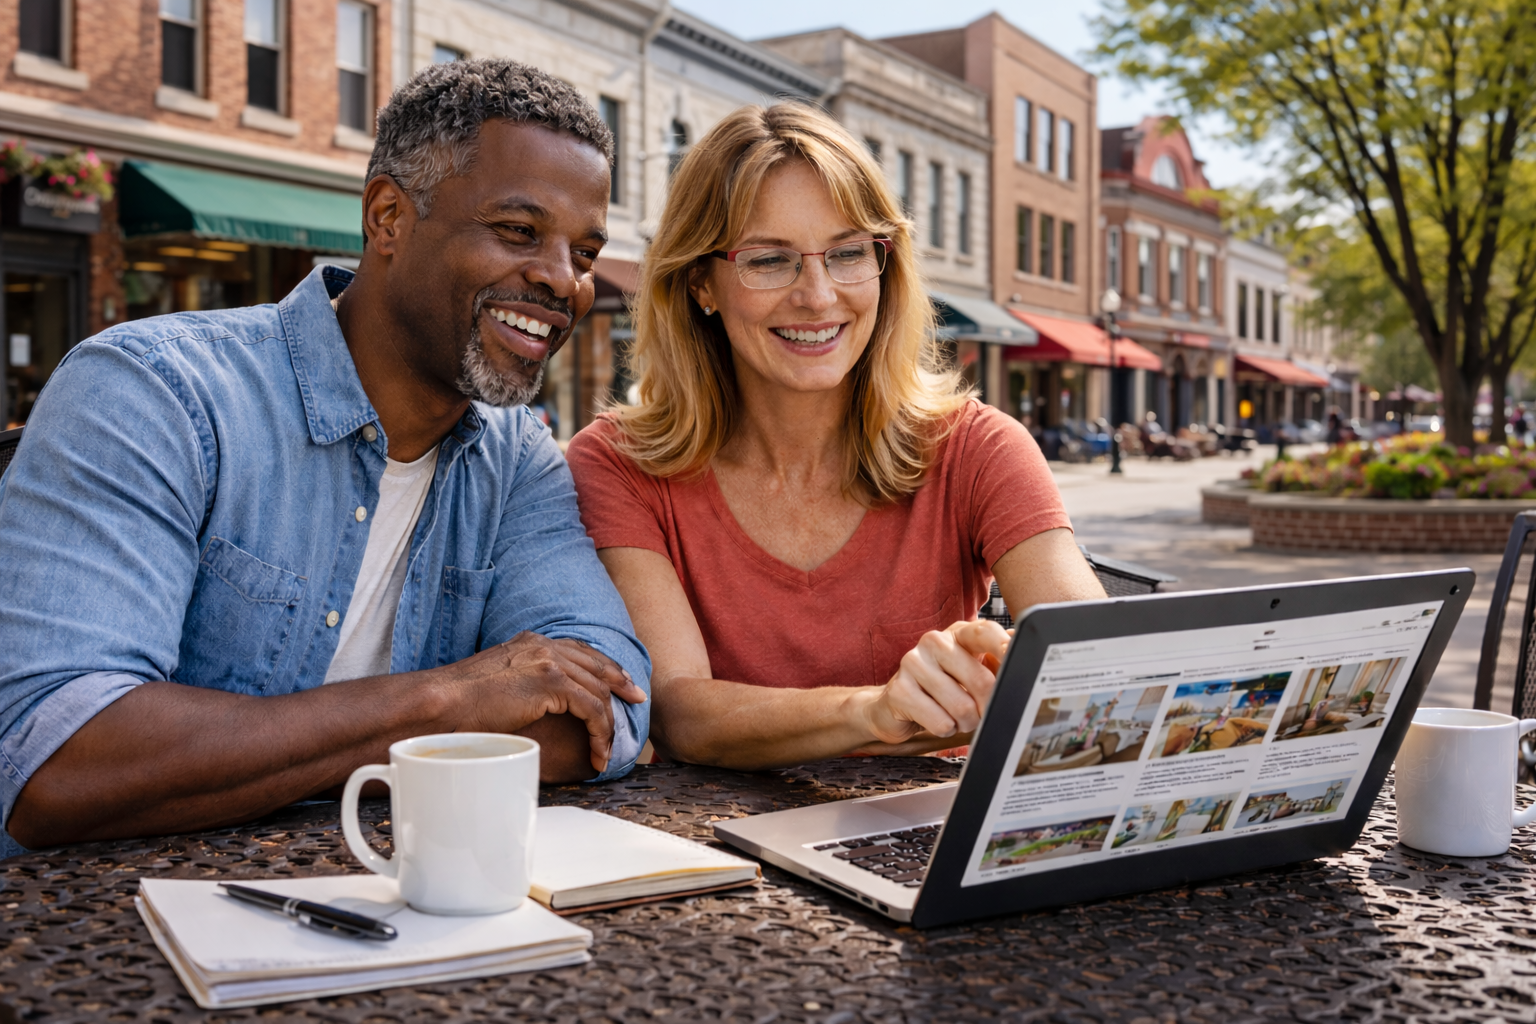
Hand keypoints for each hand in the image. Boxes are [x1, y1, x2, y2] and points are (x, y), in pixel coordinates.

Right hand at [440, 632, 646, 771]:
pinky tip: (598, 752)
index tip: (622, 682)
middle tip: (637, 701)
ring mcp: (548, 661)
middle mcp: (543, 645)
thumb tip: (535, 703)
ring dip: (607, 725)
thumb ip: (523, 684)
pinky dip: (599, 732)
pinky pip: (591, 709)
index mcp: (532, 642)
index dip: (606, 666)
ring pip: (598, 691)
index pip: (580, 650)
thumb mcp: (498, 683)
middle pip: (597, 665)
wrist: (441, 702)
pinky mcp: (550, 682)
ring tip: (607, 750)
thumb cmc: (459, 703)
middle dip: (621, 684)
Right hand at [859, 620, 1008, 744]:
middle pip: (981, 680)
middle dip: (987, 708)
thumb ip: (998, 661)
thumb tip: (1026, 649)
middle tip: (981, 713)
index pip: (985, 632)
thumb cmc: (942, 688)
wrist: (896, 706)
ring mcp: (913, 663)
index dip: (1004, 648)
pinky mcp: (899, 690)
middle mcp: (934, 642)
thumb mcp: (972, 671)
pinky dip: (946, 730)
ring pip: (962, 707)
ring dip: (966, 723)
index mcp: (958, 634)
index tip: (1018, 664)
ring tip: (957, 718)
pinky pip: (940, 721)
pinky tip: (937, 720)